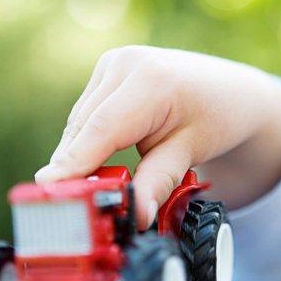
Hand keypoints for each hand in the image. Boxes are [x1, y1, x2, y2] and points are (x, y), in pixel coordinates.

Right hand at [35, 45, 280, 229]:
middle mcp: (125, 64)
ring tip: (95, 191)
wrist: (229, 91)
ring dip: (81, 159)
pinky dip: (88, 145)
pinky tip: (100, 165)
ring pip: (80, 125)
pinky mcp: (106, 75)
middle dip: (76, 170)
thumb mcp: (190, 152)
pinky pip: (86, 119)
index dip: (74, 163)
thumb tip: (136, 216)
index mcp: (150, 79)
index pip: (102, 129)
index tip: (50, 190)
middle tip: (74, 210)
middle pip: (84, 129)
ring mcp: (112, 66)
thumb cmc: (217, 117)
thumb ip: (158, 183)